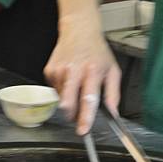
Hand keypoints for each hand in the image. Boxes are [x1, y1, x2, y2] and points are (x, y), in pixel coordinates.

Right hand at [44, 14, 121, 134]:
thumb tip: (112, 114)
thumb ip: (113, 94)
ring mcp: (59, 70)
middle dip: (71, 115)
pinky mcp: (49, 71)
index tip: (83, 130)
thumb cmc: (97, 51)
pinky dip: (62, 90)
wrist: (78, 30)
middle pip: (67, 103)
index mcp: (93, 71)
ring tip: (76, 85)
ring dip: (69, 100)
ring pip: (61, 99)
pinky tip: (68, 79)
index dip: (85, 117)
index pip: (88, 99)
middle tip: (78, 117)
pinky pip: (55, 90)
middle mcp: (74, 70)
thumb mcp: (113, 70)